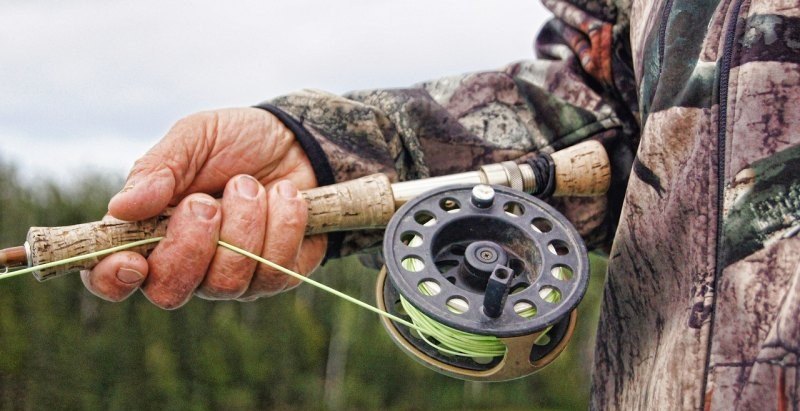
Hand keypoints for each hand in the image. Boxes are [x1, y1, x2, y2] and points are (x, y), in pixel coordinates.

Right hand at [80, 108, 326, 307]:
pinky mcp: (277, 275)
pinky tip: (285, 195)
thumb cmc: (236, 142)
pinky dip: (282, 224)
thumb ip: (158, 169)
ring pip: (227, 283)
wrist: (298, 141)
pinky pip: (276, 271)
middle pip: (170, 292)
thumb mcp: (194, 138)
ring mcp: (233, 277)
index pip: (113, 278)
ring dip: (243, 225)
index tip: (132, 260)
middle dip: (190, 245)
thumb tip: (119, 208)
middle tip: (206, 201)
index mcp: (149, 232)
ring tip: (250, 184)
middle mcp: (187, 265)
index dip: (113, 279)